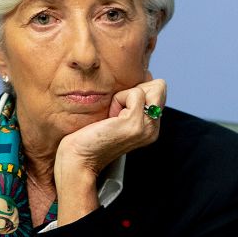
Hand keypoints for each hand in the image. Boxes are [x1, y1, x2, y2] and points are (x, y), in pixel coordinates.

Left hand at [53, 76, 166, 223]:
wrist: (78, 159)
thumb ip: (135, 101)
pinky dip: (118, 100)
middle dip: (134, 92)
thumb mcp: (119, 115)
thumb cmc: (91, 136)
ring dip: (125, 96)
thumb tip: (143, 76)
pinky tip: (110, 118)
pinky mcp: (135, 124)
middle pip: (159, 86)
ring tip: (113, 117)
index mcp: (152, 126)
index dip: (138, 91)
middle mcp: (153, 128)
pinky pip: (135, 94)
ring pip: (148, 89)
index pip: (160, 90)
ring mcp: (146, 127)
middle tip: (116, 113)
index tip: (120, 110)